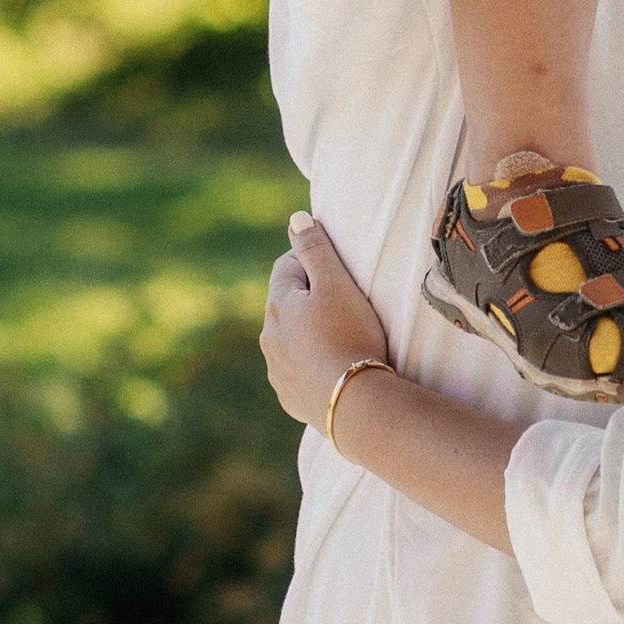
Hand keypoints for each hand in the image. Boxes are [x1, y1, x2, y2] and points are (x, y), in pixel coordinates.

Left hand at [262, 212, 391, 427]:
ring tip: (342, 337)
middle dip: (308, 298)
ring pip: (290, 341)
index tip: (336, 267)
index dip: (310, 261)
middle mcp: (270, 338)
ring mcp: (277, 371)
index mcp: (278, 305)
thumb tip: (295, 219)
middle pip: (285, 305)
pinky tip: (335, 368)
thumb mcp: (336, 283)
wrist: (354, 404)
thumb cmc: (349, 335)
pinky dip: (312, 365)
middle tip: (343, 301)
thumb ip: (315, 248)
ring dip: (309, 334)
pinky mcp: (291, 398)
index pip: (286, 267)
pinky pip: (298, 373)